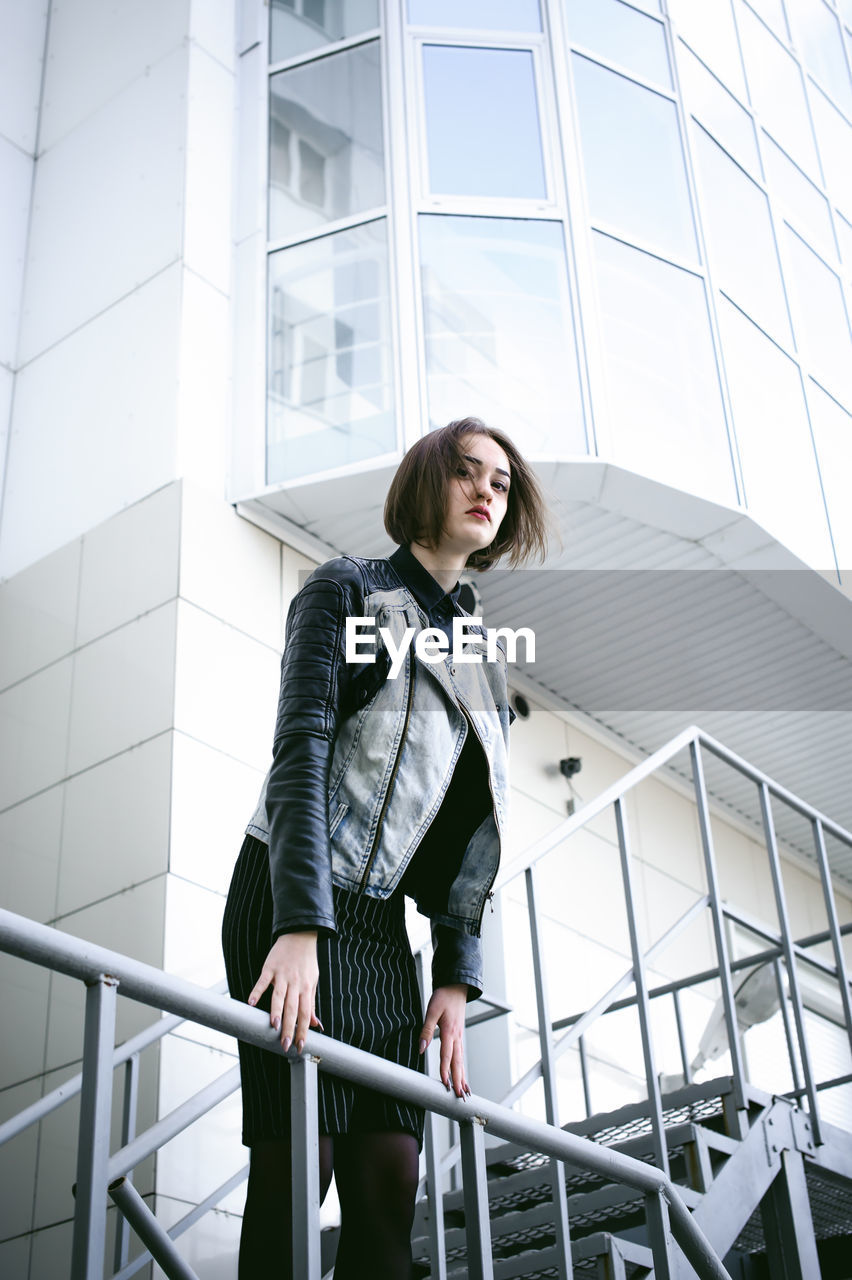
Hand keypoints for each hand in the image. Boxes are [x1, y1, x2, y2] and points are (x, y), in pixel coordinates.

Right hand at [247, 932, 321, 1052]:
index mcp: (307, 988)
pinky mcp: (270, 968)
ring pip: (279, 996)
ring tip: (274, 1027)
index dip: (303, 1030)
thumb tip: (316, 1024)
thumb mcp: (313, 981)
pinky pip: (263, 981)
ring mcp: (282, 975)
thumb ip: (311, 1003)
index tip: (299, 1046)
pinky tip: (250, 1002)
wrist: (300, 935)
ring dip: (276, 1011)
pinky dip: (256, 991)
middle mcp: (295, 983)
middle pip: (293, 1009)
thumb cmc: (307, 961)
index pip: (306, 1013)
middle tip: (285, 1045)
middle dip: (290, 1028)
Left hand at [419, 984, 469, 1098]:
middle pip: (457, 1062)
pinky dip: (462, 1068)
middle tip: (460, 1097)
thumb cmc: (444, 996)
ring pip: (461, 1061)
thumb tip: (421, 1048)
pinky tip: (463, 1076)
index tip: (445, 1084)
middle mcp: (457, 1037)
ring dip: (462, 1077)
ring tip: (464, 1092)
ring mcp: (459, 1037)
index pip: (446, 1055)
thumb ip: (426, 1030)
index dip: (445, 1070)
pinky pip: (460, 1055)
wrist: (456, 986)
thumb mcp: (431, 1010)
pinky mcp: (458, 1036)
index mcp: (449, 1031)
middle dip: (459, 1080)